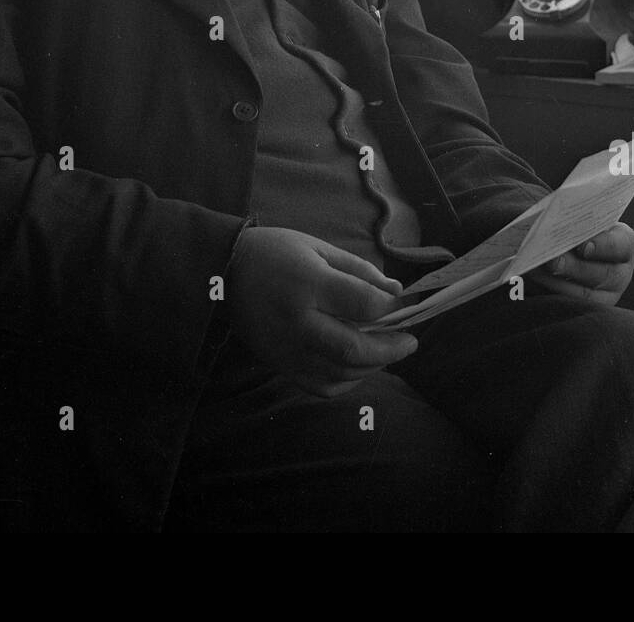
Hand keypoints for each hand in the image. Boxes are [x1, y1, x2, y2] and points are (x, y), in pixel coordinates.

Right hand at [225, 226, 418, 396]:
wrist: (223, 272)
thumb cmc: (275, 252)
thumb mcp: (318, 247)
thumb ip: (359, 271)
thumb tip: (395, 293)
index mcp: (309, 284)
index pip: (363, 305)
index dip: (391, 308)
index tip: (405, 304)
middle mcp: (298, 322)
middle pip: (354, 348)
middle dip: (391, 348)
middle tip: (410, 342)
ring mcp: (287, 348)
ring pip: (340, 372)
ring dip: (372, 366)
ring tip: (387, 352)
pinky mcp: (279, 364)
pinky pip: (320, 386)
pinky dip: (346, 381)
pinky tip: (358, 367)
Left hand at [528, 223, 633, 306]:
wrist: (568, 246)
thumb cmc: (575, 227)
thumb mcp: (581, 220)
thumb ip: (573, 221)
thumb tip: (553, 223)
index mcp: (623, 243)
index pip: (622, 244)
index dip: (603, 246)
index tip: (582, 246)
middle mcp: (620, 272)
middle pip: (603, 274)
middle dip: (574, 267)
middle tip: (551, 260)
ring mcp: (606, 294)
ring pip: (585, 295)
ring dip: (557, 282)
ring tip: (534, 269)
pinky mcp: (588, 309)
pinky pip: (570, 306)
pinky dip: (549, 293)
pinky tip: (531, 282)